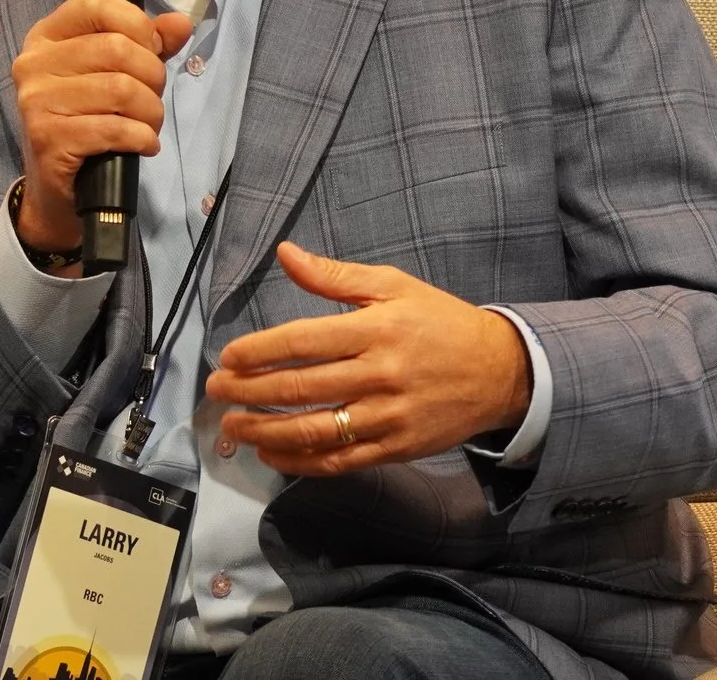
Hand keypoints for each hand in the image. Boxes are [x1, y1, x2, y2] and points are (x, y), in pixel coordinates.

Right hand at [10, 0, 194, 273]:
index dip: (136, 23)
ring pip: (120, 89)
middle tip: (152, 99)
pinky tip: (144, 144)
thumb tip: (180, 24)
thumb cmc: (87, 121)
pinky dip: (142, 137)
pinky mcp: (48, 139)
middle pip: (116, 48)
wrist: (58, 189)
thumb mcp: (115, 74)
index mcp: (46, 37)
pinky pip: (114, 128)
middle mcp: (33, 64)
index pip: (95, 3)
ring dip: (151, 112)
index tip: (150, 50)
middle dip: (152, 76)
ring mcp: (36, 102)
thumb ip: (148, 44)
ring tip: (149, 125)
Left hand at [204, 242, 532, 475]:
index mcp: (376, 329)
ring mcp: (388, 416)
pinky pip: (340, 460)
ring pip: (315, 430)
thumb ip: (335, 276)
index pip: (303, 341)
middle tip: (216, 391)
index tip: (229, 356)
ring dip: (265, 430)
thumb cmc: (441, 322)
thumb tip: (285, 254)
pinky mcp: (396, 448)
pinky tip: (272, 453)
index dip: (259, 350)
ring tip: (233, 426)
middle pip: (300, 387)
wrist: (500, 371)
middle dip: (249, 391)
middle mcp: (380, 374)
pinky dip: (301, 461)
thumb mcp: (393, 286)